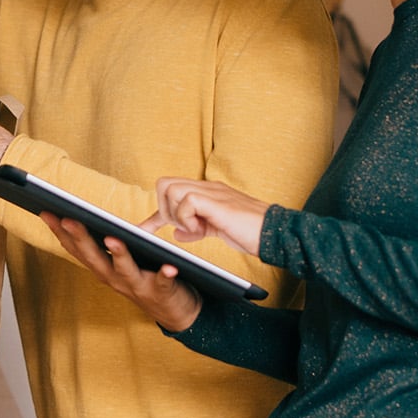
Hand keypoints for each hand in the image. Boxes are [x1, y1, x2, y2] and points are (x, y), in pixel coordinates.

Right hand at [44, 212, 201, 331]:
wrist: (175, 314)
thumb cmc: (145, 279)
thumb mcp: (119, 264)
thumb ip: (106, 246)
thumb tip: (90, 217)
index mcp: (103, 269)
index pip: (77, 249)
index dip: (61, 232)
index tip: (46, 211)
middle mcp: (114, 279)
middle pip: (94, 257)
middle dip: (81, 237)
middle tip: (68, 218)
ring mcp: (137, 287)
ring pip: (124, 270)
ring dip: (119, 254)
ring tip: (113, 238)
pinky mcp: (161, 292)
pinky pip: (162, 283)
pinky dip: (165, 275)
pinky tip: (169, 266)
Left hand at [147, 178, 270, 254]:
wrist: (274, 233)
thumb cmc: (249, 232)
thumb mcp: (217, 230)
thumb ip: (196, 228)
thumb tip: (177, 232)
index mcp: (207, 192)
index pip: (172, 190)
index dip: (156, 212)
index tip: (144, 230)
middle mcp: (207, 187)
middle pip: (164, 183)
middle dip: (164, 209)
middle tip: (181, 227)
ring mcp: (212, 192)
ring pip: (171, 189)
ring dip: (176, 214)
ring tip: (195, 228)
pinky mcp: (217, 202)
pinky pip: (187, 202)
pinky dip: (187, 219)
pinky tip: (202, 229)